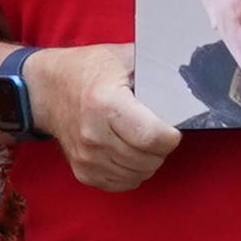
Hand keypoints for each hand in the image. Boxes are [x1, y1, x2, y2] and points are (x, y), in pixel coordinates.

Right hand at [24, 39, 183, 196]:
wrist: (46, 90)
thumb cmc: (89, 70)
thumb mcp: (122, 57)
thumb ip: (155, 66)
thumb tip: (194, 72)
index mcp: (106, 104)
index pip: (151, 137)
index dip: (170, 136)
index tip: (172, 126)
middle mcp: (94, 135)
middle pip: (147, 160)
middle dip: (162, 148)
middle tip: (158, 130)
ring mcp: (86, 157)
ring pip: (138, 174)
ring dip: (149, 160)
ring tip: (143, 139)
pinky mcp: (83, 172)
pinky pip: (122, 184)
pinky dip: (133, 172)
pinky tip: (129, 152)